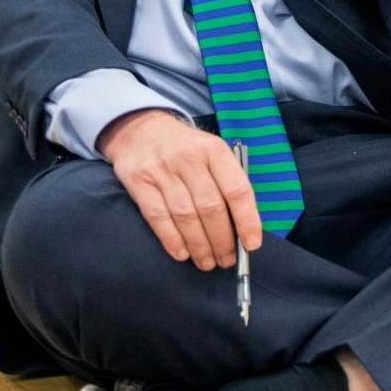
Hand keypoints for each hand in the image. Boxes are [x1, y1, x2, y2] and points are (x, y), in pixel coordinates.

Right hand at [97, 109, 261, 270]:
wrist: (139, 128)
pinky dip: (172, 240)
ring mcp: (162, 170)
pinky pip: (158, 217)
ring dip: (200, 246)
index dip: (247, 220)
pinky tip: (182, 253)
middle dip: (222, 241)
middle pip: (211, 207)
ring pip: (186, 216)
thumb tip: (240, 227)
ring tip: (207, 262)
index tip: (251, 244)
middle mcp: (188, 158)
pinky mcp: (139, 181)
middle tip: (227, 259)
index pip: (237, 189)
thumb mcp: (210, 152)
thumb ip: (225, 182)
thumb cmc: (183, 149)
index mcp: (213, 150)